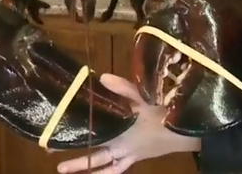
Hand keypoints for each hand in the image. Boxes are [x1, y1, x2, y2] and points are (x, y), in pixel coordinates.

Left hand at [56, 74, 199, 173]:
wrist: (187, 132)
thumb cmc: (166, 114)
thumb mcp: (147, 98)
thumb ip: (124, 89)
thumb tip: (101, 78)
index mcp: (122, 132)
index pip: (94, 134)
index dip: (76, 134)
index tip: (56, 136)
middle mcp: (122, 146)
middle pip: (95, 155)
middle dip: (76, 159)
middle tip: (54, 159)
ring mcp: (129, 154)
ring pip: (104, 165)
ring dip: (86, 168)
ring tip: (65, 171)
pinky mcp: (136, 157)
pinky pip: (118, 168)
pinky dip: (107, 173)